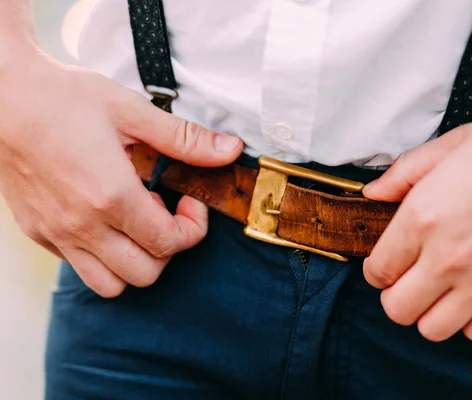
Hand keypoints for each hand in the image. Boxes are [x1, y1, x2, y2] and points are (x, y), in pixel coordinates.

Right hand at [0, 53, 242, 297]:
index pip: (169, 243)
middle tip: (164, 211)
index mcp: (110, 196)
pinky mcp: (38, 232)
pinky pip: (79, 267)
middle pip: (145, 274)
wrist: (1, 96)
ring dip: (135, 261)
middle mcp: (82, 225)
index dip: (193, 227)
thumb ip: (185, 139)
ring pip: (110, 284)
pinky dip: (103, 256)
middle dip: (168, 248)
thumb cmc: (63, 99)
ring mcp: (57, 234)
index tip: (189, 201)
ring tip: (134, 221)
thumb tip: (230, 150)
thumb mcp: (132, 111)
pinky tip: (104, 218)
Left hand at [362, 72, 471, 342]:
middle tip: (409, 280)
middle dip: (396, 296)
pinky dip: (470, 320)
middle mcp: (447, 257)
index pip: (377, 271)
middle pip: (397, 309)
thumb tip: (372, 194)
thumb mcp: (450, 146)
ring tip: (441, 291)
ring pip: (432, 329)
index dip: (377, 270)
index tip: (388, 264)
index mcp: (422, 218)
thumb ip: (403, 174)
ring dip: (429, 313)